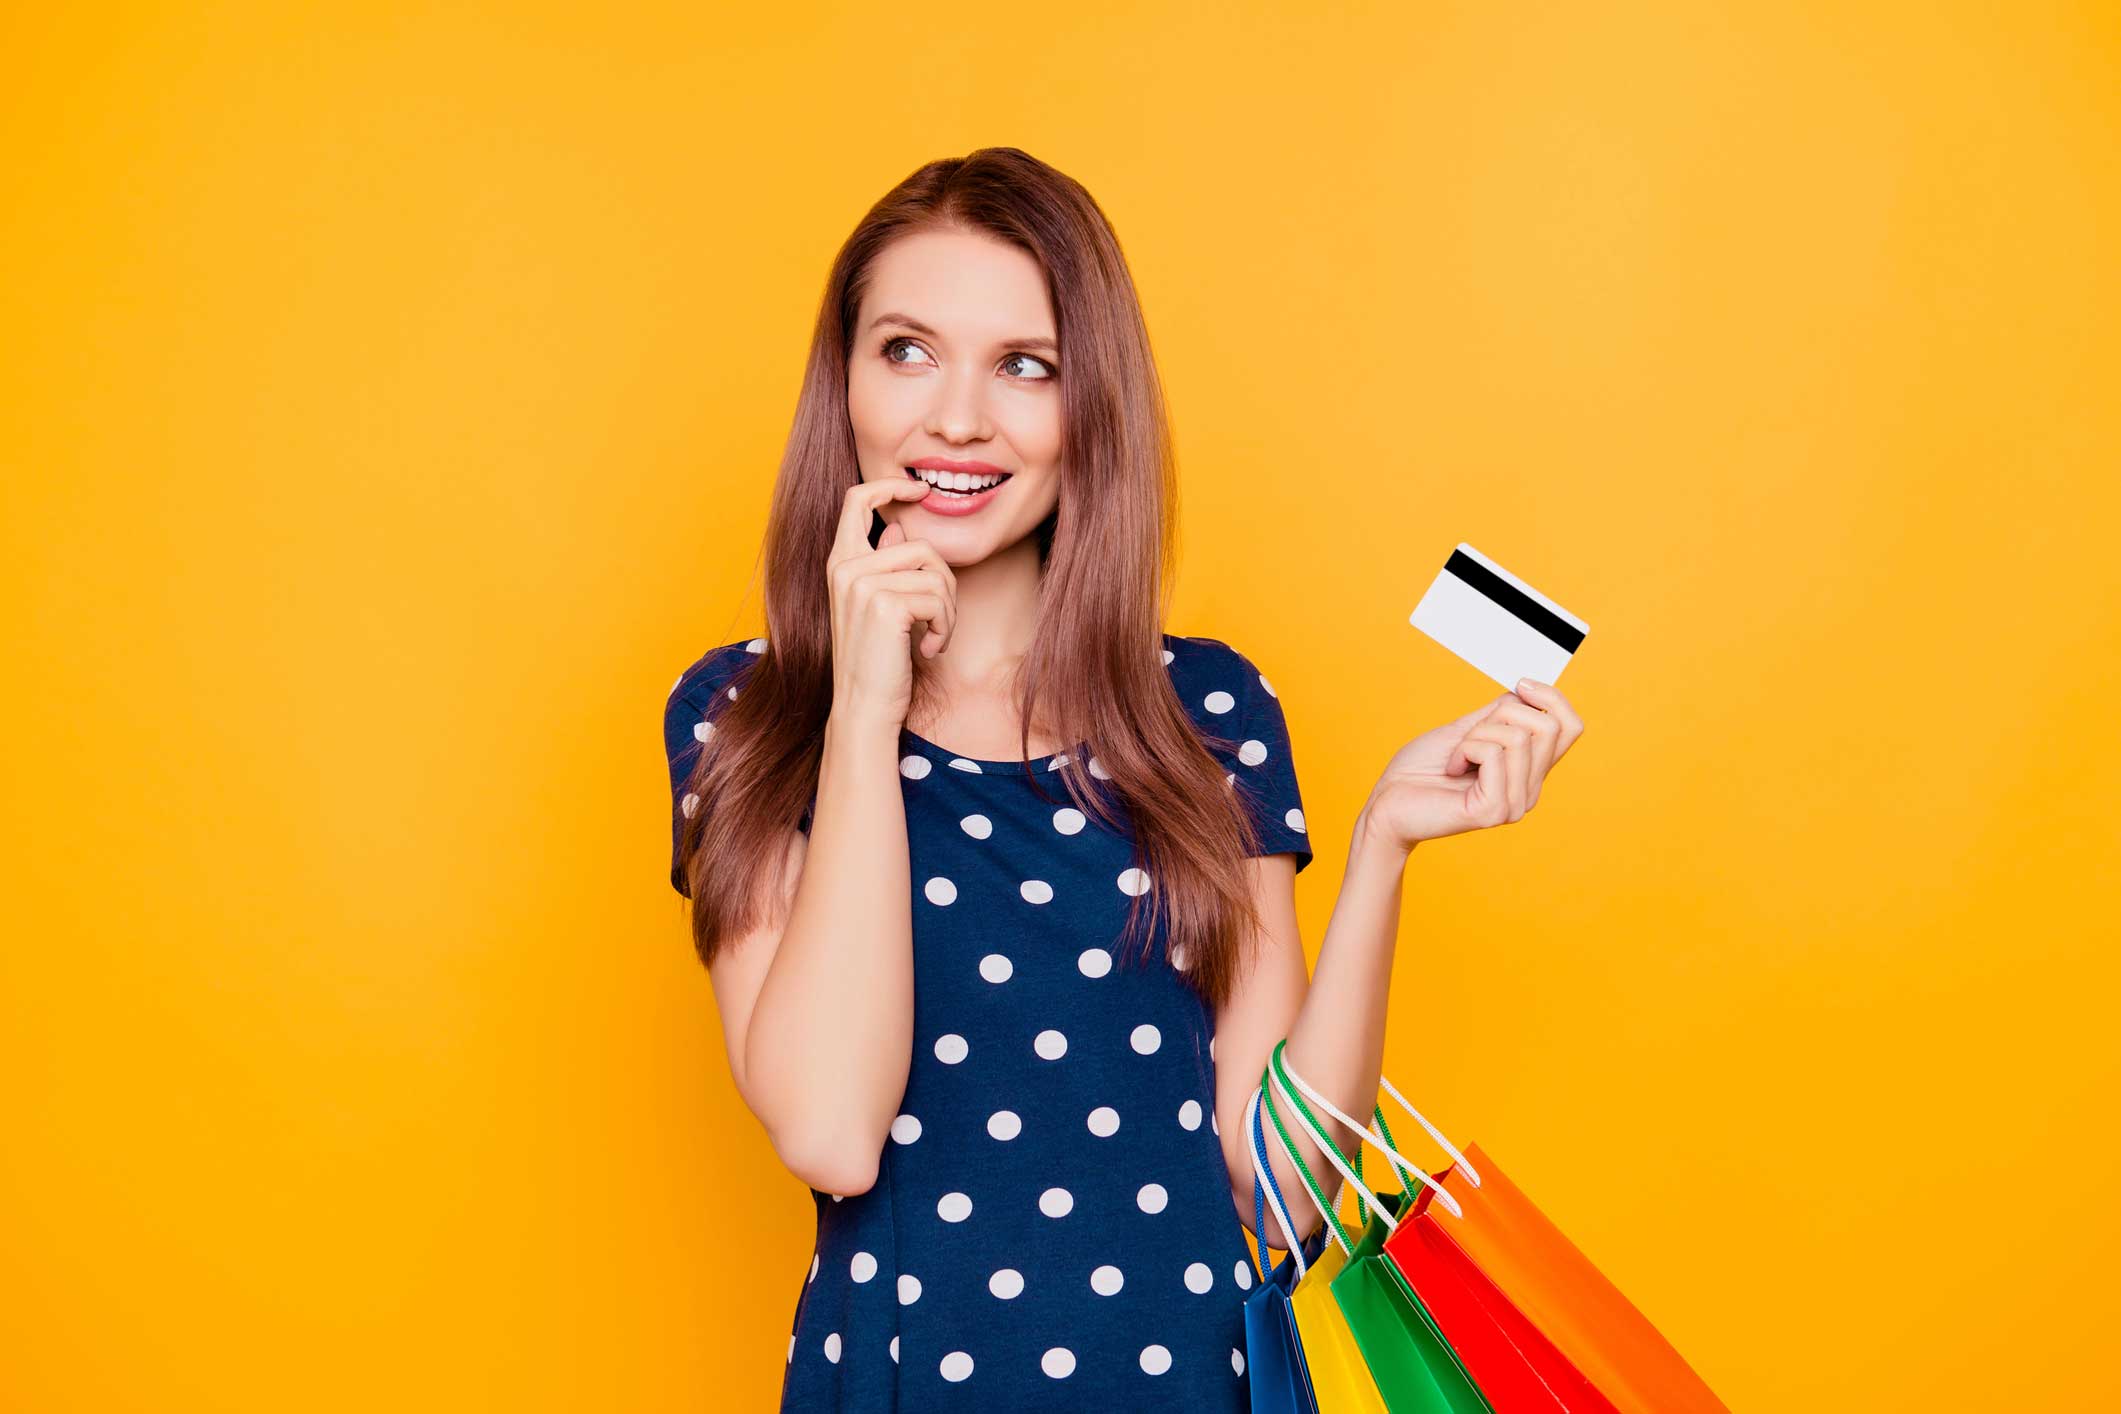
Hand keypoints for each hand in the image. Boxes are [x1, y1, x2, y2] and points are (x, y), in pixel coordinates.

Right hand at [825, 477, 957, 729]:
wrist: (863, 707)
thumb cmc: (875, 661)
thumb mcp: (877, 607)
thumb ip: (885, 564)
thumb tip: (900, 526)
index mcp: (839, 562)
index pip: (856, 499)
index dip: (890, 485)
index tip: (921, 490)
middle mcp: (846, 567)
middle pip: (921, 545)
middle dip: (944, 584)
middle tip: (939, 620)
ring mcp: (862, 584)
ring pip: (935, 573)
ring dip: (947, 612)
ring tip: (932, 639)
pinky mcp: (884, 604)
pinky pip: (938, 598)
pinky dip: (945, 627)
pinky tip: (929, 650)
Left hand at [1358, 678, 1584, 853]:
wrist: (1386, 805)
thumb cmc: (1419, 771)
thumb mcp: (1466, 729)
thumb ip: (1500, 714)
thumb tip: (1528, 692)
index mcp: (1528, 771)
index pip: (1571, 727)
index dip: (1551, 697)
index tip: (1520, 685)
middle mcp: (1529, 790)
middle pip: (1547, 726)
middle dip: (1500, 716)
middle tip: (1467, 738)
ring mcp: (1515, 804)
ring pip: (1519, 737)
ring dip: (1476, 735)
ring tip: (1456, 758)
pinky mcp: (1494, 810)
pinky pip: (1494, 754)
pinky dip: (1466, 749)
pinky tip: (1453, 770)